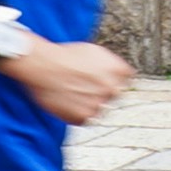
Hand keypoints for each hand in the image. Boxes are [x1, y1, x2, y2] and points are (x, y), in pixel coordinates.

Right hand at [1, 39, 132, 124]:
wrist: (43, 65)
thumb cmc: (66, 56)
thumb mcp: (96, 52)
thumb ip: (111, 65)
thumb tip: (120, 74)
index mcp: (119, 71)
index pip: (127, 81)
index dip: (114, 80)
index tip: (103, 80)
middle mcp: (112, 89)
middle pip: (114, 96)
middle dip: (102, 92)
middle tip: (84, 86)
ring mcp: (98, 104)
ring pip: (99, 108)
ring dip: (89, 103)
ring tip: (72, 91)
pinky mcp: (83, 117)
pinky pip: (84, 118)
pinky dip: (76, 112)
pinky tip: (66, 100)